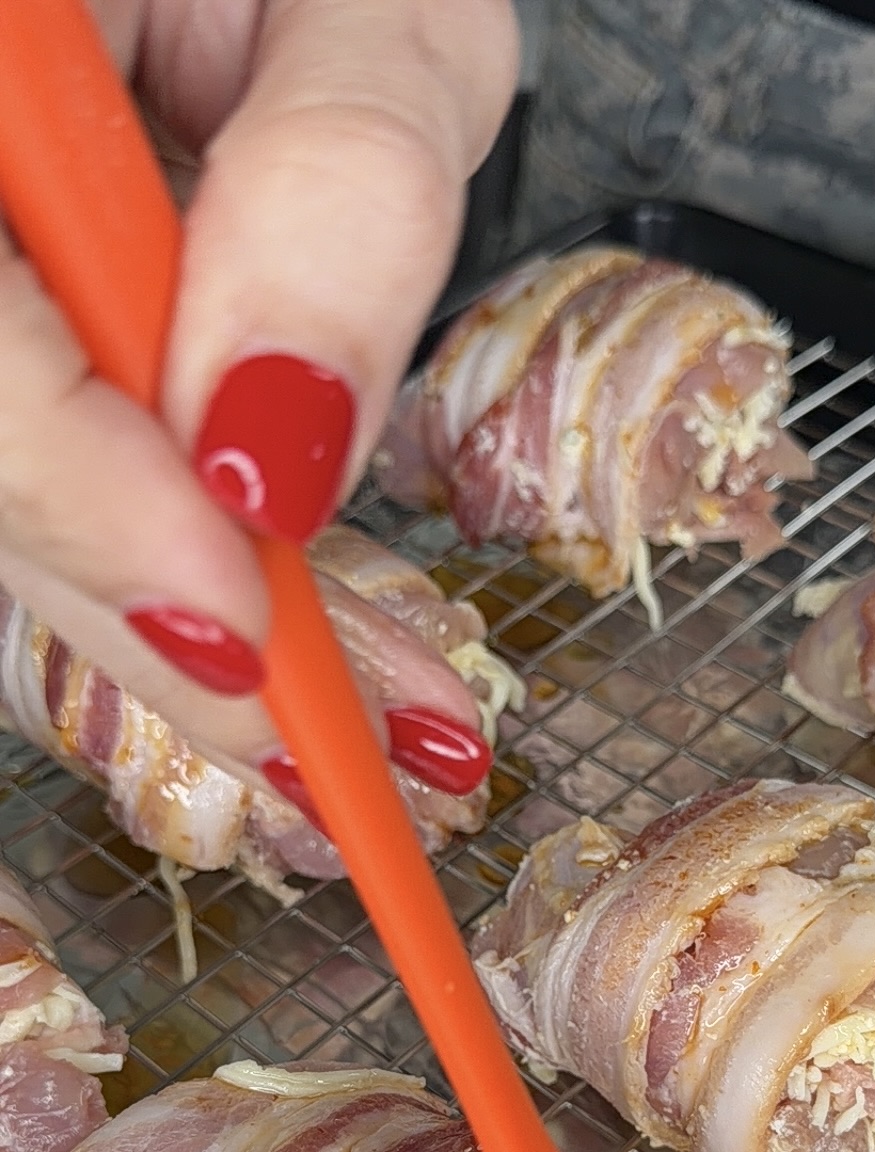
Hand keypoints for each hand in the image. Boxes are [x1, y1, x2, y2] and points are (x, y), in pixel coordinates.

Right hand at [0, 0, 518, 799]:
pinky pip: (59, 447)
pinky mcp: (25, 329)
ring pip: (15, 479)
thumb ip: (337, 185)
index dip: (82, 501)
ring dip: (166, 612)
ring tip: (344, 720)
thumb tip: (273, 453)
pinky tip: (280, 624)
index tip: (234, 620)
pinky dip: (168, 544)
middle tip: (310, 746)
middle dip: (142, 611)